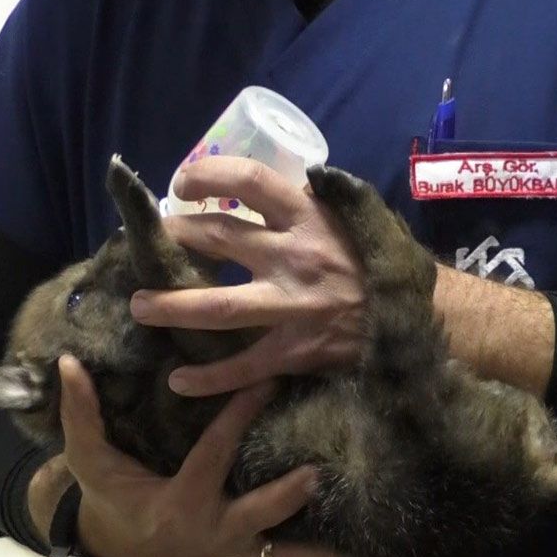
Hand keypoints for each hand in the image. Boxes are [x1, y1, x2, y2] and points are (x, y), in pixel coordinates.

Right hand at [57, 354, 348, 556]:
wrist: (123, 551)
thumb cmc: (112, 498)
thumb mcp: (91, 460)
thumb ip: (81, 413)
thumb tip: (68, 363)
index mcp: (180, 500)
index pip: (215, 454)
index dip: (239, 417)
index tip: (267, 381)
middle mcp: (214, 530)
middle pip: (259, 512)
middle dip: (288, 493)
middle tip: (319, 469)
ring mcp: (236, 551)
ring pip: (284, 548)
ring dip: (319, 536)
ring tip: (359, 515)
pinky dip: (320, 556)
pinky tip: (357, 545)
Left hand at [129, 156, 365, 396]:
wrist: (417, 316)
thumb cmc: (379, 259)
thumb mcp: (354, 213)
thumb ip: (311, 200)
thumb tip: (260, 186)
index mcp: (309, 216)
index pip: (249, 180)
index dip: (208, 176)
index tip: (183, 183)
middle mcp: (295, 256)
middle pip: (219, 239)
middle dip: (176, 238)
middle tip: (152, 242)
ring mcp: (294, 306)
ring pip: (219, 308)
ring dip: (172, 306)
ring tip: (140, 305)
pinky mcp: (297, 350)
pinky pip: (245, 366)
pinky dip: (209, 377)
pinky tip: (179, 380)